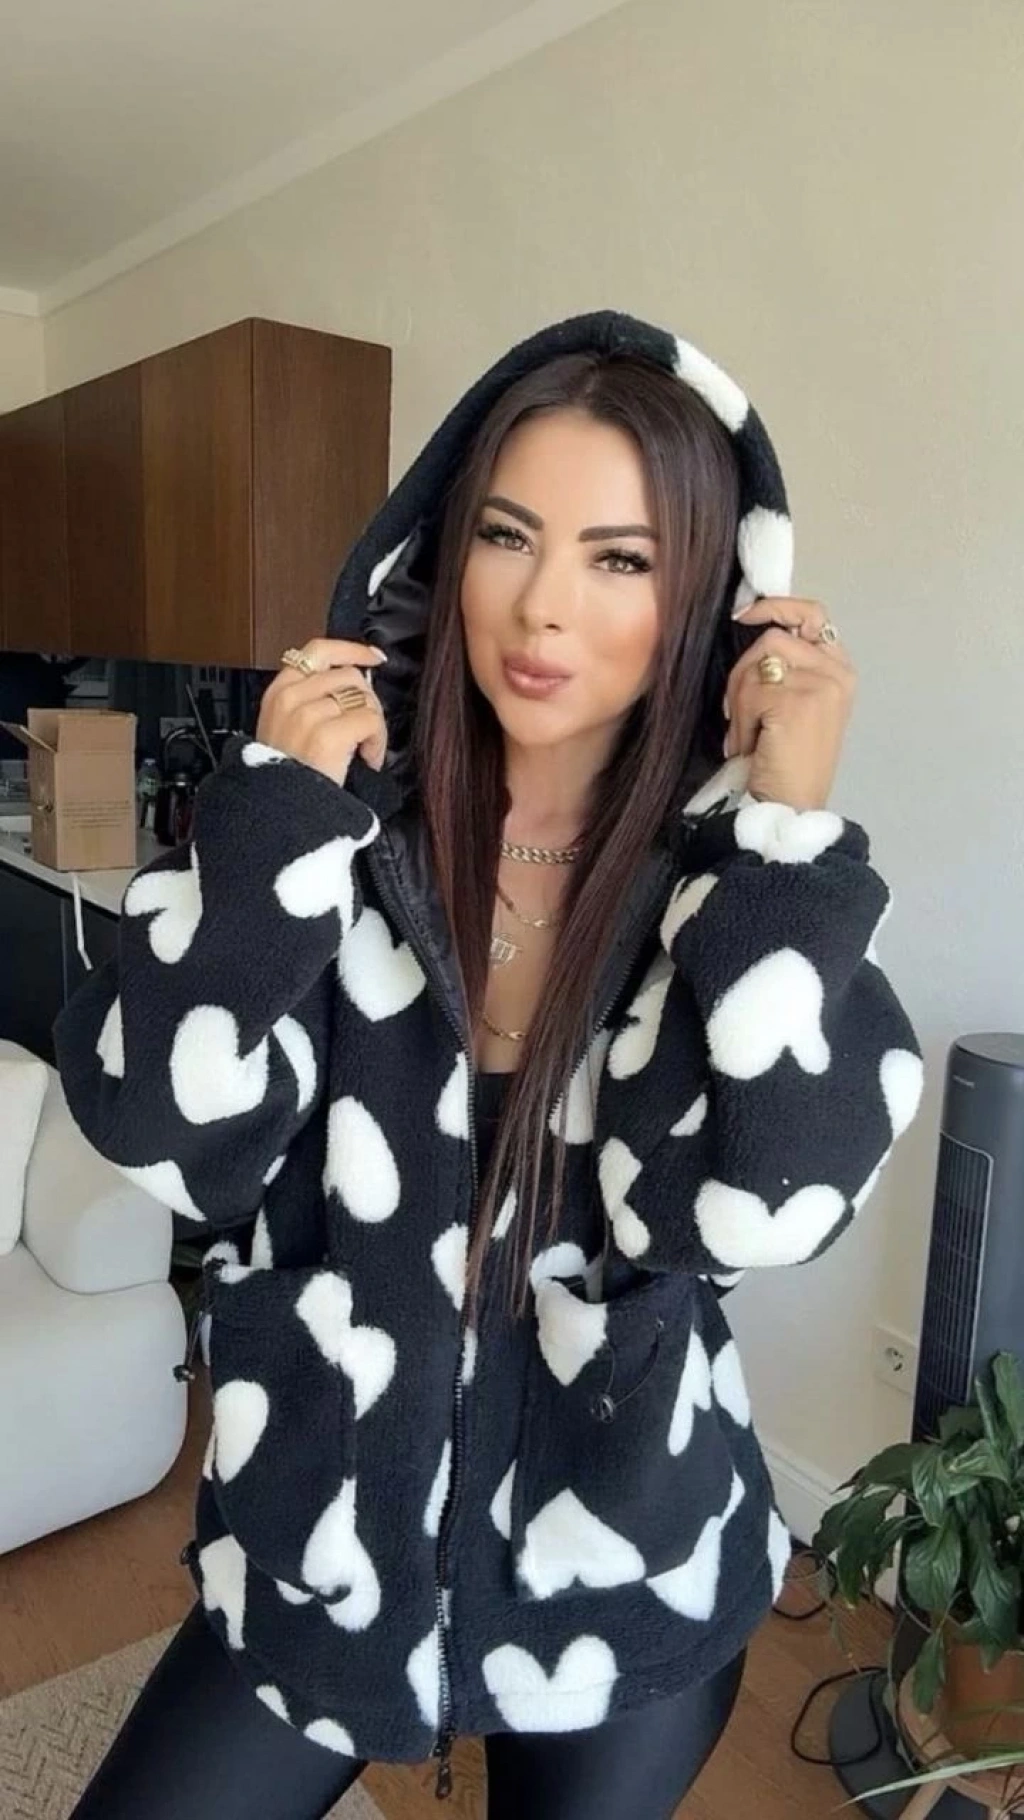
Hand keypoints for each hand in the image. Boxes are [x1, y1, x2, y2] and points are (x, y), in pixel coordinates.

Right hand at [257, 639, 388, 785]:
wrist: (279, 813)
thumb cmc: (289, 775)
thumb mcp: (287, 728)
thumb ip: (313, 699)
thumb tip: (358, 680)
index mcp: (279, 691)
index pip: (319, 649)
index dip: (352, 649)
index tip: (373, 657)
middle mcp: (290, 698)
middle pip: (349, 675)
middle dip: (368, 701)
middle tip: (367, 728)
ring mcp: (306, 715)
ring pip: (363, 698)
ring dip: (374, 725)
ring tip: (365, 748)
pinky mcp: (326, 736)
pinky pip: (369, 721)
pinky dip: (377, 742)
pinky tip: (367, 759)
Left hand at [724, 599, 855, 809]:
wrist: (792, 806)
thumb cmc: (786, 762)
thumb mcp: (792, 705)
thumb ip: (785, 667)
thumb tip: (749, 627)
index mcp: (839, 670)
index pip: (812, 614)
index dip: (776, 607)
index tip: (744, 615)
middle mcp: (838, 672)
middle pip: (773, 638)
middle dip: (743, 674)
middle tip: (738, 714)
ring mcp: (823, 684)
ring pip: (758, 662)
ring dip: (740, 701)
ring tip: (750, 735)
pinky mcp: (801, 700)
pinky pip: (751, 690)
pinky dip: (741, 721)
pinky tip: (750, 745)